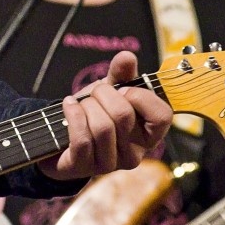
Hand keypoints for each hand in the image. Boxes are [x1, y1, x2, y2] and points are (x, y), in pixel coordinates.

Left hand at [37, 50, 171, 180]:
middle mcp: (134, 153)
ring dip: (86, 106)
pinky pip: (82, 138)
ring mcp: (110, 164)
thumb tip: (127, 57)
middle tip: (95, 94)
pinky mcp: (85, 167)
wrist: (63, 137)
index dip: (141, 97)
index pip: (162, 116)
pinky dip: (73, 114)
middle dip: (103, 94)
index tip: (124, 90)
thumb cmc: (95, 114)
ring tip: (82, 103)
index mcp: (149, 135)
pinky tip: (68, 106)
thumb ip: (121, 74)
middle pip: (123, 115)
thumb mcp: (111, 91)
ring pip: (102, 127)